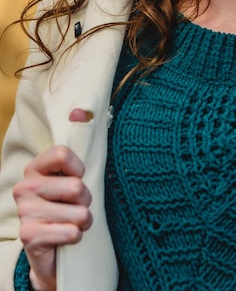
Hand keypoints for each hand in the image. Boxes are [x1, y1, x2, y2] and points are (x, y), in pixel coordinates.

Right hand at [13, 143, 91, 290]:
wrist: (52, 250)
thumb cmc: (67, 207)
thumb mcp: (73, 176)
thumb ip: (77, 142)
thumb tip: (78, 110)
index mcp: (36, 168)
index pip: (63, 154)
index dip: (79, 169)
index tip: (78, 178)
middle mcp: (24, 187)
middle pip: (75, 186)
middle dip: (86, 200)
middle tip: (77, 207)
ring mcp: (24, 211)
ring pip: (78, 212)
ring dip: (83, 221)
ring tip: (71, 223)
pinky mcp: (29, 236)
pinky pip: (72, 232)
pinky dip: (76, 237)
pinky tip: (65, 238)